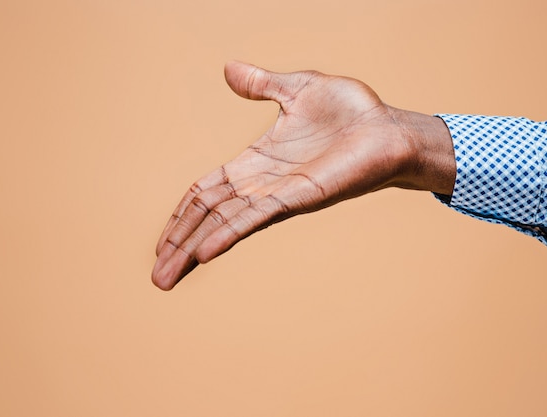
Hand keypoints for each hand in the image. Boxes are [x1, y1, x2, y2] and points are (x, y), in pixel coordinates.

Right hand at [152, 61, 454, 289]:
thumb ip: (261, 84)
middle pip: (207, 216)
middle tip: (157, 279)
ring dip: (192, 250)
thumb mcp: (296, 88)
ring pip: (224, 224)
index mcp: (255, 162)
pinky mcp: (300, 198)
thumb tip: (228, 68)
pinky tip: (203, 253)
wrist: (389, 127)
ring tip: (165, 279)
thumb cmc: (351, 111)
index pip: (206, 192)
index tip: (161, 242)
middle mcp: (261, 184)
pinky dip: (228, 234)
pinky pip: (256, 217)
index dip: (181, 214)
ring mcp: (279, 194)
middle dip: (179, 244)